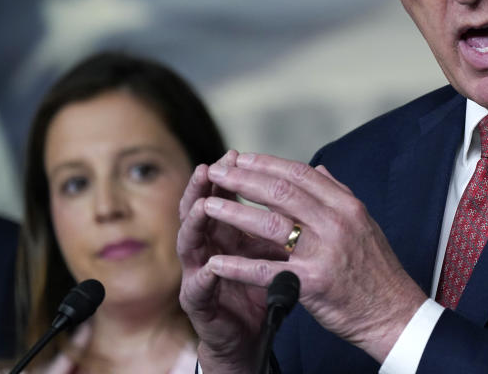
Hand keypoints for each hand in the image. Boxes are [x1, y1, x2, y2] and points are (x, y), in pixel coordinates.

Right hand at [177, 150, 287, 373]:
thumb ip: (280, 217)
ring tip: (203, 205)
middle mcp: (207, 246)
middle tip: (210, 168)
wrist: (252, 333)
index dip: (228, 176)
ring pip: (189, 242)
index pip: (221, 195)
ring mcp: (198, 273)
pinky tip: (212, 265)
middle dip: (203, 188)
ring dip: (196, 223)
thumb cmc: (263, 285)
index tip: (236, 154)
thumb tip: (298, 183)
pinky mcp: (199, 303)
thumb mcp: (275, 246)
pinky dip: (206, 275)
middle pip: (197, 209)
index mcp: (226, 230)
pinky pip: (200, 287)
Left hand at [201, 152, 427, 362]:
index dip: (267, 164)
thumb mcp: (364, 224)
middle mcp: (336, 223)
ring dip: (234, 213)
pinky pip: (267, 270)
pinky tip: (216, 262)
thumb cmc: (376, 270)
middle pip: (281, 192)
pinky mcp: (313, 283)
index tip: (242, 158)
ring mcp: (325, 252)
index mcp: (347, 206)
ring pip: (270, 225)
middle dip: (244, 179)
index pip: (301, 174)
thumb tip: (319, 169)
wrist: (395, 312)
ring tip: (208, 206)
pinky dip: (238, 266)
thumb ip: (338, 195)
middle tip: (217, 172)